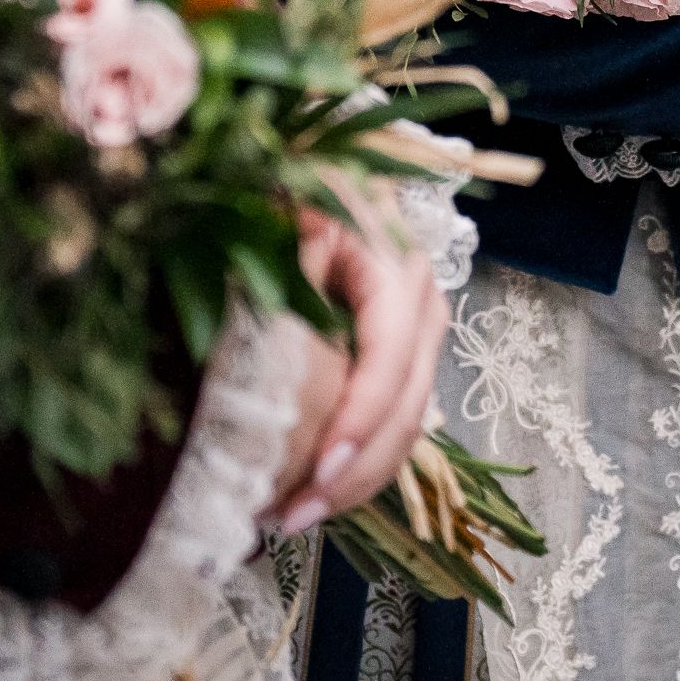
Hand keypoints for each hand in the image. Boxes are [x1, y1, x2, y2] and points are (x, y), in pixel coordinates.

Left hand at [266, 200, 446, 535]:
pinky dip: (359, 462)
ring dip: (357, 480)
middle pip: (407, 406)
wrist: (309, 164)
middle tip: (290, 516)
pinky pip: (394, 421)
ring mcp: (418, 332)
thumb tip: (258, 345)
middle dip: (354, 472)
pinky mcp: (401, 356)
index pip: (390, 359)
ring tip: (292, 516)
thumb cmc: (288, 182)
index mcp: (395, 264)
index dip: (360, 420)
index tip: (317, 470)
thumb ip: (280, 274)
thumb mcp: (278, 216)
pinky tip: (313, 490)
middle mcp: (421, 302)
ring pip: (408, 424)